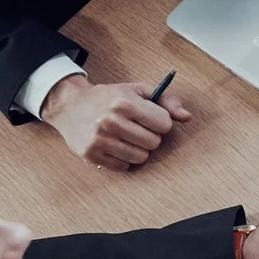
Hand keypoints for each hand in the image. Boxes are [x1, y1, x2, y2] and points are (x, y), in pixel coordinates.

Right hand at [42, 74, 190, 168]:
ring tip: (127, 138)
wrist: (71, 105)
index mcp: (124, 103)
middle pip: (154, 143)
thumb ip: (167, 102)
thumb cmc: (111, 98)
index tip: (151, 119)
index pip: (164, 124)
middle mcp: (110, 121)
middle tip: (137, 128)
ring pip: (141, 158)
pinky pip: (124, 167)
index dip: (161, 122)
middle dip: (150, 136)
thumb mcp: (139, 91)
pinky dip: (124, 159)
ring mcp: (99, 139)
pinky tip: (115, 146)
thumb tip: (187, 118)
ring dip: (139, 150)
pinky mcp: (90, 154)